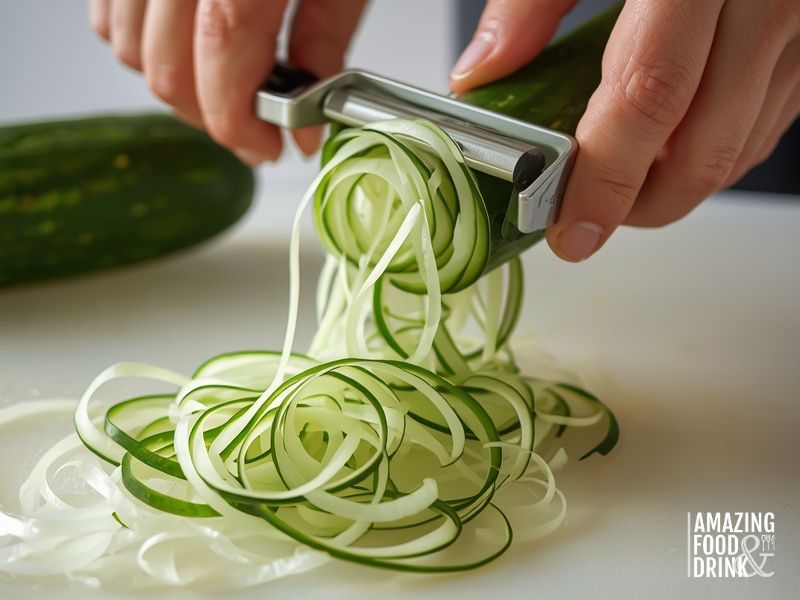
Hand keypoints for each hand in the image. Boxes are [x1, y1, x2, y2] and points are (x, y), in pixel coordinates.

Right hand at [89, 0, 367, 163]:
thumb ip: (327, 43)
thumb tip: (310, 126)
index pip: (218, 61)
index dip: (240, 123)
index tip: (268, 148)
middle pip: (166, 68)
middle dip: (213, 118)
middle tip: (256, 130)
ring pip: (128, 47)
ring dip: (177, 86)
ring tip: (227, 86)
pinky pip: (110, 14)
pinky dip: (143, 45)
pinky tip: (188, 48)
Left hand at [450, 0, 799, 261]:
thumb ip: (530, 3)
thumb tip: (481, 74)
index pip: (647, 100)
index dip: (605, 181)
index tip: (570, 232)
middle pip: (703, 150)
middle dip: (638, 206)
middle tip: (588, 219)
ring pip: (739, 149)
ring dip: (674, 188)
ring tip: (620, 187)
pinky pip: (767, 123)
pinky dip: (714, 152)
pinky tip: (670, 149)